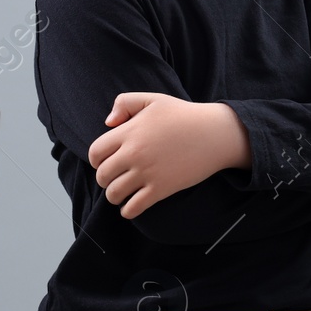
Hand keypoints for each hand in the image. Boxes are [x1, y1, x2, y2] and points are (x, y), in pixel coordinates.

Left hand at [88, 92, 242, 219]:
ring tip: (122, 193)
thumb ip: (125, 103)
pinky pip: (133, 208)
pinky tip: (131, 206)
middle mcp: (134, 153)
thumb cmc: (184, 115)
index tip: (104, 162)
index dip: (96, 160)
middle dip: (104, 179)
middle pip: (102, 175)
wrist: (214, 133)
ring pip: (114, 194)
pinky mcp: (161, 188)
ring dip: (114, 196)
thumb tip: (108, 123)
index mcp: (129, 132)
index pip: (95, 152)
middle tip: (115, 178)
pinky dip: (128, 210)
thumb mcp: (152, 99)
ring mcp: (147, 172)